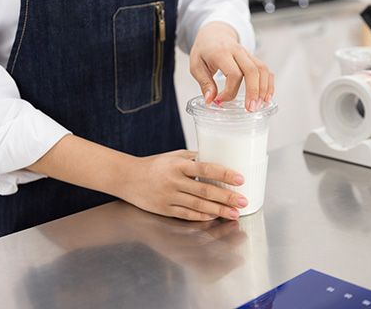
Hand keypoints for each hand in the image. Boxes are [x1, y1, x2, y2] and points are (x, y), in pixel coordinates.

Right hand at [28, 136, 248, 221]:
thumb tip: (218, 157)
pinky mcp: (164, 209)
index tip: (240, 179)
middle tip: (243, 201)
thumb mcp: (173, 155)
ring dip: (219, 210)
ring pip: (198, 206)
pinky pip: (187, 214)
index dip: (224, 174)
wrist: (127, 177)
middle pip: (205, 190)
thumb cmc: (154, 164)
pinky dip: (202, 216)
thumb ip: (194, 158)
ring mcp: (169, 196)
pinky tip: (214, 216)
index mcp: (178, 164)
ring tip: (234, 213)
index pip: (206, 168)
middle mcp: (174, 180)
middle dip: (227, 197)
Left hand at [190, 21, 273, 111]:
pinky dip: (269, 84)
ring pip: (262, 70)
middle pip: (252, 71)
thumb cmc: (204, 50)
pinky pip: (266, 70)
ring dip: (263, 89)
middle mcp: (237, 51)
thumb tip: (210, 100)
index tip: (220, 100)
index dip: (229, 91)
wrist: (213, 34)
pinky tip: (267, 97)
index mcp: (222, 52)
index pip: (233, 73)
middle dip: (253, 92)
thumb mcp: (196, 65)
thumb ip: (204, 83)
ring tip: (259, 106)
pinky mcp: (253, 59)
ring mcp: (247, 54)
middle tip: (250, 108)